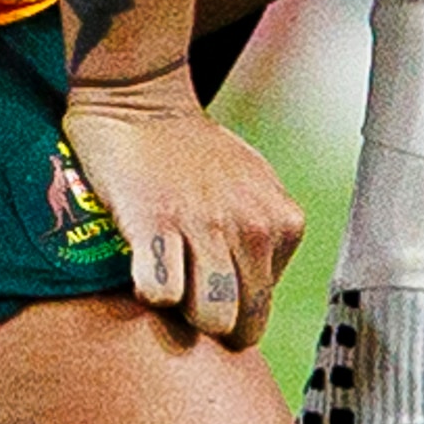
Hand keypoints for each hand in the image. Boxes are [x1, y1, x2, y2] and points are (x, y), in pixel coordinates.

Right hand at [59, 66, 301, 351]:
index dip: (230, 305)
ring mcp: (206, 224)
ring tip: (165, 278)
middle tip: (183, 291)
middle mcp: (254, 226)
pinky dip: (146, 290)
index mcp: (283, 221)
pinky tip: (141, 262)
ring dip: (179, 311)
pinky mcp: (156, 222)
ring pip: (208, 317)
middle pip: (239, 324)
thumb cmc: (192, 151)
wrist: (141, 99)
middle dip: (208, 321)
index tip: (207, 280)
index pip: (261, 309)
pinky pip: (160, 295)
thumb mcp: (252, 186)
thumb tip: (251, 302)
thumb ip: (262, 236)